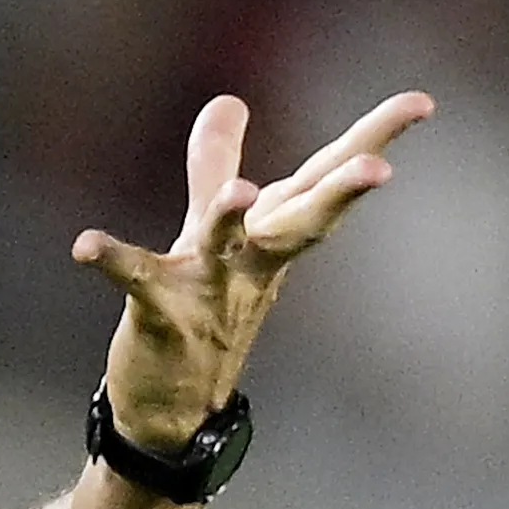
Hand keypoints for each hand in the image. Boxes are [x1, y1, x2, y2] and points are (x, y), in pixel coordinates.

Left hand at [73, 90, 433, 450]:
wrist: (172, 408)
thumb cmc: (202, 308)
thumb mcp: (211, 228)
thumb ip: (214, 163)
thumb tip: (228, 100)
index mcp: (269, 234)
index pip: (325, 178)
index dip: (374, 138)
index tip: (422, 101)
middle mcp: (250, 261)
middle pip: (303, 218)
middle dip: (340, 193)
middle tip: (381, 168)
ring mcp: (210, 289)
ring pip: (228, 249)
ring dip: (232, 219)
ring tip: (241, 191)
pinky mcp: (161, 314)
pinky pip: (137, 282)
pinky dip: (113, 260)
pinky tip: (85, 244)